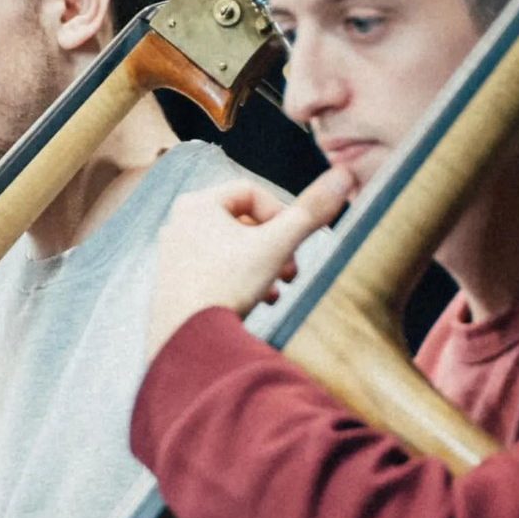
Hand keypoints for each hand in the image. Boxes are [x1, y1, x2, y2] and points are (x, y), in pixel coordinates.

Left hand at [146, 161, 355, 348]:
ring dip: (264, 264)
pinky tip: (261, 300)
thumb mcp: (276, 246)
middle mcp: (179, 223)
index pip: (251, 192)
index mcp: (197, 203)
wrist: (190, 342)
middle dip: (276, 245)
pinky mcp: (176, 281)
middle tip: (293, 270)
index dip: (282, 214)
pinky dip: (243, 279)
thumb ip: (309, 213)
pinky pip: (217, 268)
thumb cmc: (227, 288)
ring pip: (232, 247)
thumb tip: (344, 175)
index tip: (295, 242)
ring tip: (280, 289)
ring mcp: (175, 254)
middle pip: (242, 221)